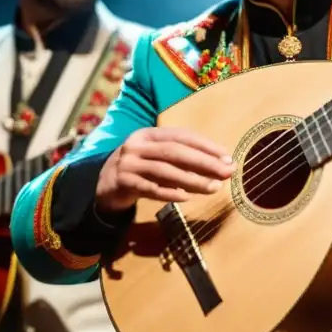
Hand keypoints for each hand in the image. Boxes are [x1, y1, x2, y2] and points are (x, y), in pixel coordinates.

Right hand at [96, 127, 235, 213]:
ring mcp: (128, 163)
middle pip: (175, 151)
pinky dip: (169, 192)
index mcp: (150, 134)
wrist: (104, 186)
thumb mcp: (158, 157)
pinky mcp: (123, 183)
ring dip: (192, 180)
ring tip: (213, 188)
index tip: (227, 157)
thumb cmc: (142, 169)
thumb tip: (220, 165)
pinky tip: (187, 197)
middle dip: (204, 162)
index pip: (182, 136)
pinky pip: (150, 188)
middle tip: (226, 172)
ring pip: (165, 171)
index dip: (206, 146)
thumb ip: (184, 158)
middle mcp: (137, 145)